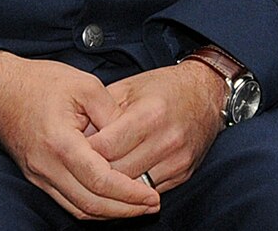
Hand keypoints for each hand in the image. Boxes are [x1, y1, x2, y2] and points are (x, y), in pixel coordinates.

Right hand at [0, 52, 159, 219]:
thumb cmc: (40, 82)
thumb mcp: (84, 85)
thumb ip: (111, 113)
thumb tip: (129, 140)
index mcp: (60, 143)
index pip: (100, 181)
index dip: (130, 193)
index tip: (152, 196)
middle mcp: (46, 166)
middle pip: (90, 204)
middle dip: (125, 210)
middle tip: (151, 205)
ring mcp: (39, 175)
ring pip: (78, 209)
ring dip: (109, 213)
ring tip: (136, 207)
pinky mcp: (36, 177)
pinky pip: (67, 201)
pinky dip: (91, 206)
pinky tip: (110, 199)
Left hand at [86, 62, 224, 196]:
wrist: (206, 94)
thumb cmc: (162, 87)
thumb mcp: (128, 87)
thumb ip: (102, 111)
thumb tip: (76, 135)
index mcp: (149, 114)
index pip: (107, 147)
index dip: (84, 151)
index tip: (71, 149)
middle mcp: (166, 140)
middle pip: (117, 171)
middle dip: (95, 170)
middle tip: (78, 166)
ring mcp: (177, 161)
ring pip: (132, 187)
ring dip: (112, 184)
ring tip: (94, 175)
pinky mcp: (183, 174)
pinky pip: (148, 191)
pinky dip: (131, 189)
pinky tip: (117, 181)